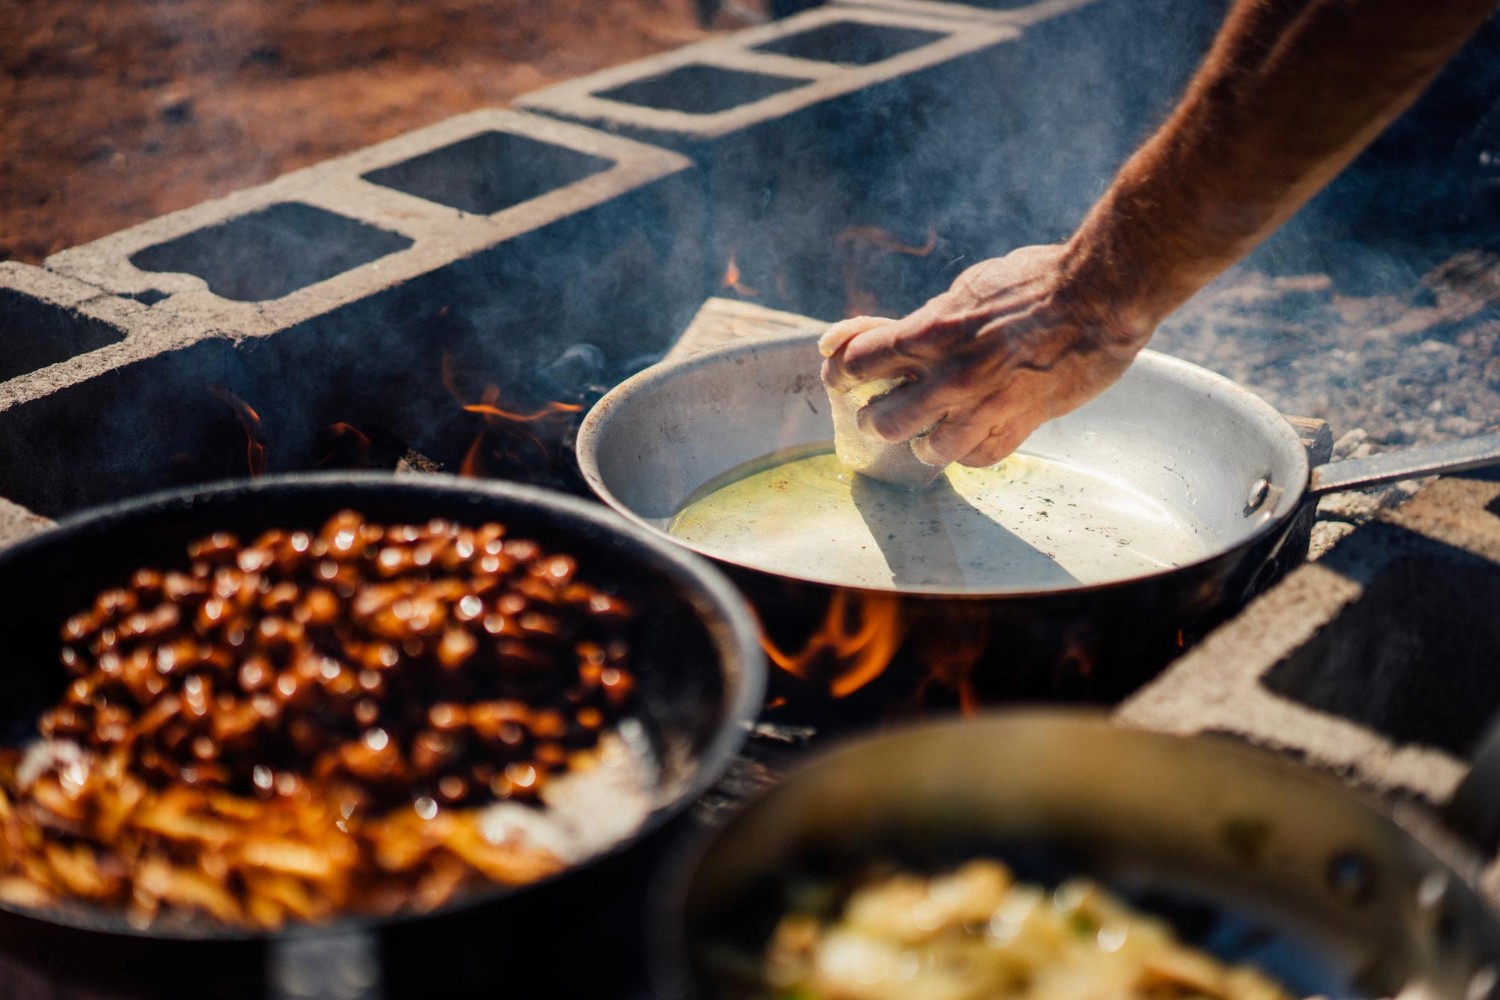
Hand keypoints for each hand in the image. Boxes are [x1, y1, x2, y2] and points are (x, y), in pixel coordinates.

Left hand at [819, 244, 1153, 467]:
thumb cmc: (1036, 281)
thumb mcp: (969, 289)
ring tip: (926, 434)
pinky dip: (969, 450)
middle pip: (882, 420)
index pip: (860, 362)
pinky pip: (979, 457)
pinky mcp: (1021, 424)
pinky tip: (971, 438)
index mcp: (933, 331)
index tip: (841, 375)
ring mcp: (987, 406)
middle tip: (879, 413)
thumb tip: (896, 336)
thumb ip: (930, 320)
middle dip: (875, 417)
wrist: (1101, 294)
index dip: (843, 370)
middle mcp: (953, 375)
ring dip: (922, 442)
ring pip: (929, 450)